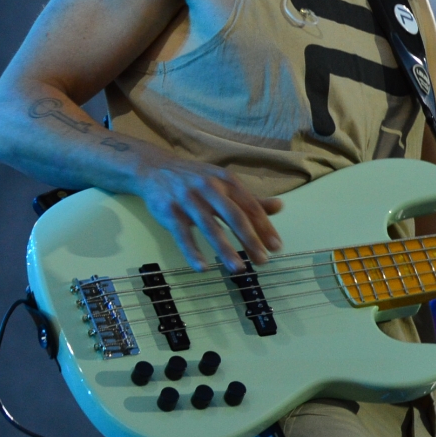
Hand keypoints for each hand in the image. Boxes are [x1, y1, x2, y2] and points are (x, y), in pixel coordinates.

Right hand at [135, 157, 282, 271]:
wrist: (154, 168)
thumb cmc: (197, 179)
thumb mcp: (225, 183)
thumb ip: (251, 199)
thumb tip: (280, 206)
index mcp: (227, 182)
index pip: (251, 207)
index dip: (265, 227)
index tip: (276, 247)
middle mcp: (209, 188)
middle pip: (234, 217)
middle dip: (250, 240)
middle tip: (263, 261)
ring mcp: (188, 200)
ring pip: (210, 227)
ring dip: (225, 249)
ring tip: (238, 268)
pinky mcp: (170, 212)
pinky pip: (182, 235)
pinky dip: (192, 252)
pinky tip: (203, 267)